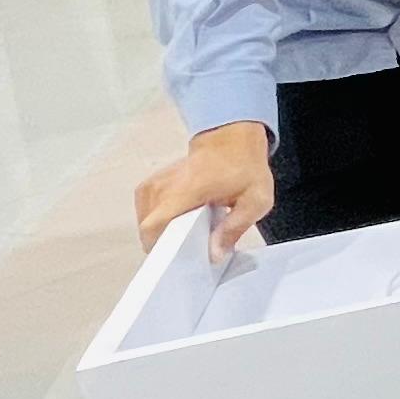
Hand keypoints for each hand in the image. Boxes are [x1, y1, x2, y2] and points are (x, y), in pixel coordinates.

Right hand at [134, 121, 273, 259]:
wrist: (232, 139)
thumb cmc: (245, 169)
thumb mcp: (255, 200)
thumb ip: (234, 228)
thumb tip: (214, 254)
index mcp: (186, 191)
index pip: (153, 224)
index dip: (159, 246)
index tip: (175, 259)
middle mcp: (163, 187)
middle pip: (147, 227)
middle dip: (165, 243)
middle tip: (189, 250)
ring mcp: (154, 184)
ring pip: (144, 220)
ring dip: (162, 231)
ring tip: (185, 236)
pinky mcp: (152, 184)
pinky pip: (145, 210)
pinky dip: (157, 220)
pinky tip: (177, 223)